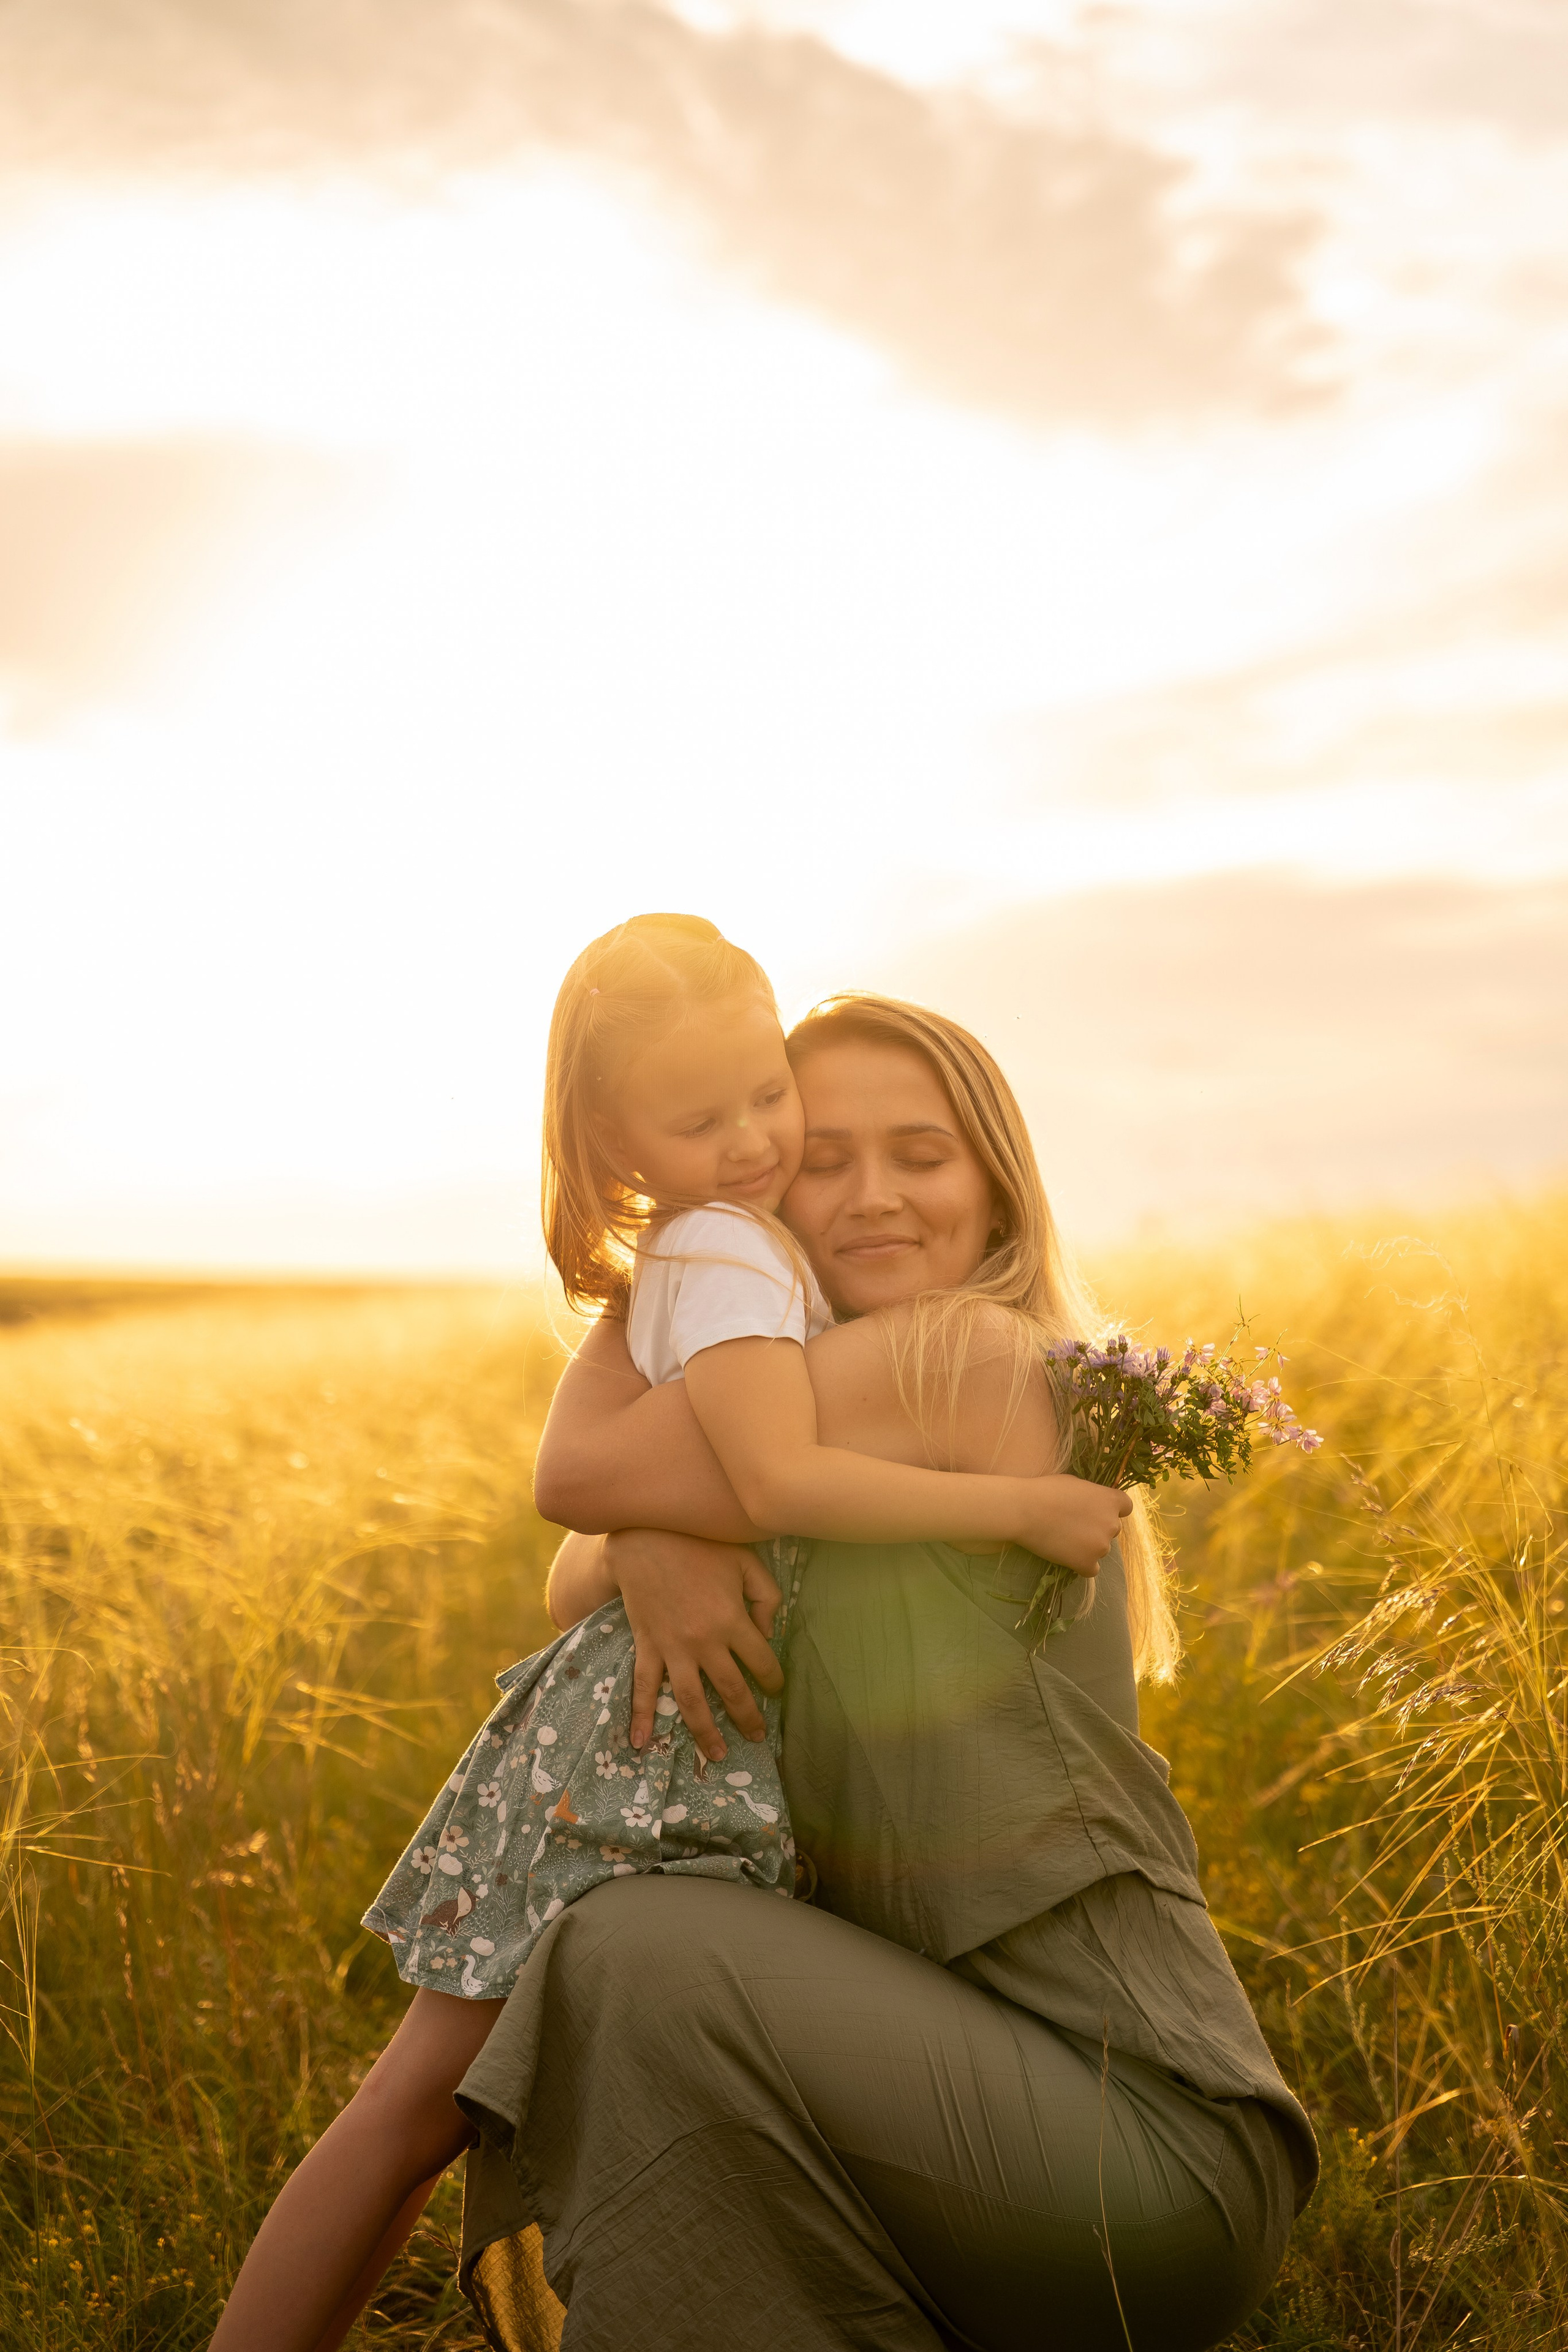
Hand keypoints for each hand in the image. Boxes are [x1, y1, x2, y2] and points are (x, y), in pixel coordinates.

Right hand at [606, 1528, 783, 1762]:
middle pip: (731, 1690)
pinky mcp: (648, 1646)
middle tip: (757, 1737)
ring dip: (703, 1731)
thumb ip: (766, 1595)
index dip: (774, 1679)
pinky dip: (642, 1716)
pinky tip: (642, 1743)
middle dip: (747, 1717)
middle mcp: (704, 1642)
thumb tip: (768, 1631)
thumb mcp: (745, 1561)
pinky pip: (644, 1686)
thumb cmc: (700, 1545)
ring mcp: (673, 1648)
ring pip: (691, 1700)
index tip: (777, 1689)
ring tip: (716, 1754)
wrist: (645, 1538)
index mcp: (732, 1620)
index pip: (762, 1662)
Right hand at [1014, 1475, 1130, 1575]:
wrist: (1024, 1510)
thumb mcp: (1076, 1483)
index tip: (1098, 1511)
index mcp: (1111, 1500)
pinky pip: (1092, 1569)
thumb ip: (1092, 1496)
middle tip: (1074, 1526)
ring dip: (1088, 1546)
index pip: (1126, 1507)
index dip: (1112, 1509)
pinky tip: (1067, 1556)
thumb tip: (1093, 1505)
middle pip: (1113, 1529)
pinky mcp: (1087, 1563)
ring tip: (1064, 1540)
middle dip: (1098, 1528)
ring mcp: (1101, 1546)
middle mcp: (1112, 1524)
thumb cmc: (1046, 1490)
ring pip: (1101, 1549)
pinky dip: (1081, 1564)